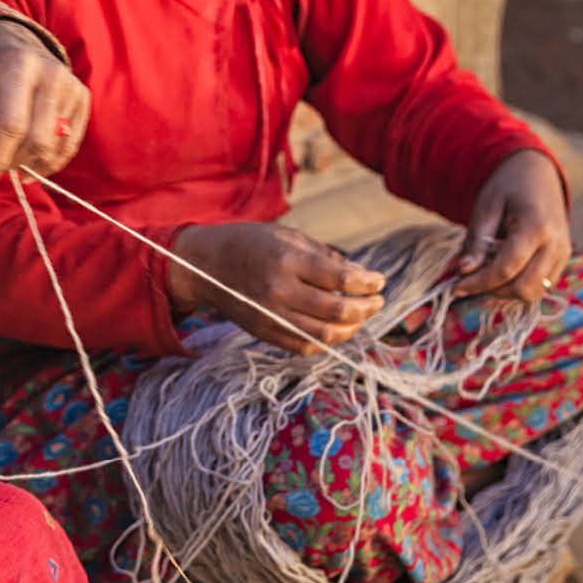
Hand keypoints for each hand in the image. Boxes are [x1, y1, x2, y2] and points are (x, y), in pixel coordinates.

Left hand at [0, 19, 90, 181]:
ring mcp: (71, 87)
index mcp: (19, 66)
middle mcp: (52, 75)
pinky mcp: (82, 98)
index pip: (12, 125)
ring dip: (29, 164)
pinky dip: (49, 162)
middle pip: (38, 139)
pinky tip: (30, 164)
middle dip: (12, 163)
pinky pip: (69, 145)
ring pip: (54, 147)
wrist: (12, 39)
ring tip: (10, 161)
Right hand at [165, 222, 385, 355]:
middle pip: (338, 310)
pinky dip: (327, 342)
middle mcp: (278, 290)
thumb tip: (361, 276)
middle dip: (367, 307)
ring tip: (361, 317)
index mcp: (286, 260)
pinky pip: (304, 347)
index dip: (368, 282)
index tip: (379, 281)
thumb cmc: (250, 243)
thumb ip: (325, 256)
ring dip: (352, 328)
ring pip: (325, 335)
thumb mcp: (288, 235)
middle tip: (377, 301)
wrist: (204, 265)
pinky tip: (337, 329)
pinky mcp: (264, 332)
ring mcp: (270, 315)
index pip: (341, 278)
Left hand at [453, 150, 570, 302]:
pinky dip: (519, 283)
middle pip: (524, 288)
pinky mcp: (563, 259)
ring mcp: (563, 254)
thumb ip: (477, 242)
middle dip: (494, 289)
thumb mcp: (486, 208)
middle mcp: (556, 244)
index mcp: (536, 227)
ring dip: (507, 289)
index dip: (479, 283)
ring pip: (535, 292)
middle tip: (472, 277)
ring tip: (488, 267)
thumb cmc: (508, 187)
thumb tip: (465, 272)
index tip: (455, 287)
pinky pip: (541, 285)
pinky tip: (503, 266)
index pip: (506, 269)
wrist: (538, 174)